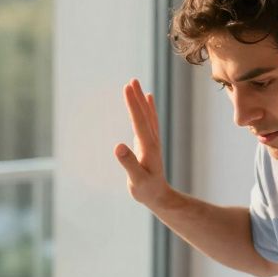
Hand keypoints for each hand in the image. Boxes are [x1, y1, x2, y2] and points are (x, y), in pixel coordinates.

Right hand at [113, 78, 171, 208]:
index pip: (139, 121)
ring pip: (147, 115)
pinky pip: (149, 121)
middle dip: (137, 97)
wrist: (159, 196)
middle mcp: (152, 140)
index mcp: (148, 146)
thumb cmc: (146, 190)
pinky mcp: (149, 143)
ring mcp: (152, 141)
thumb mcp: (136, 179)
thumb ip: (128, 163)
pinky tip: (147, 99)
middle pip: (144, 114)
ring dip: (141, 100)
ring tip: (136, 84)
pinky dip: (147, 108)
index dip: (133, 104)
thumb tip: (118, 146)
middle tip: (131, 80)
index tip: (127, 88)